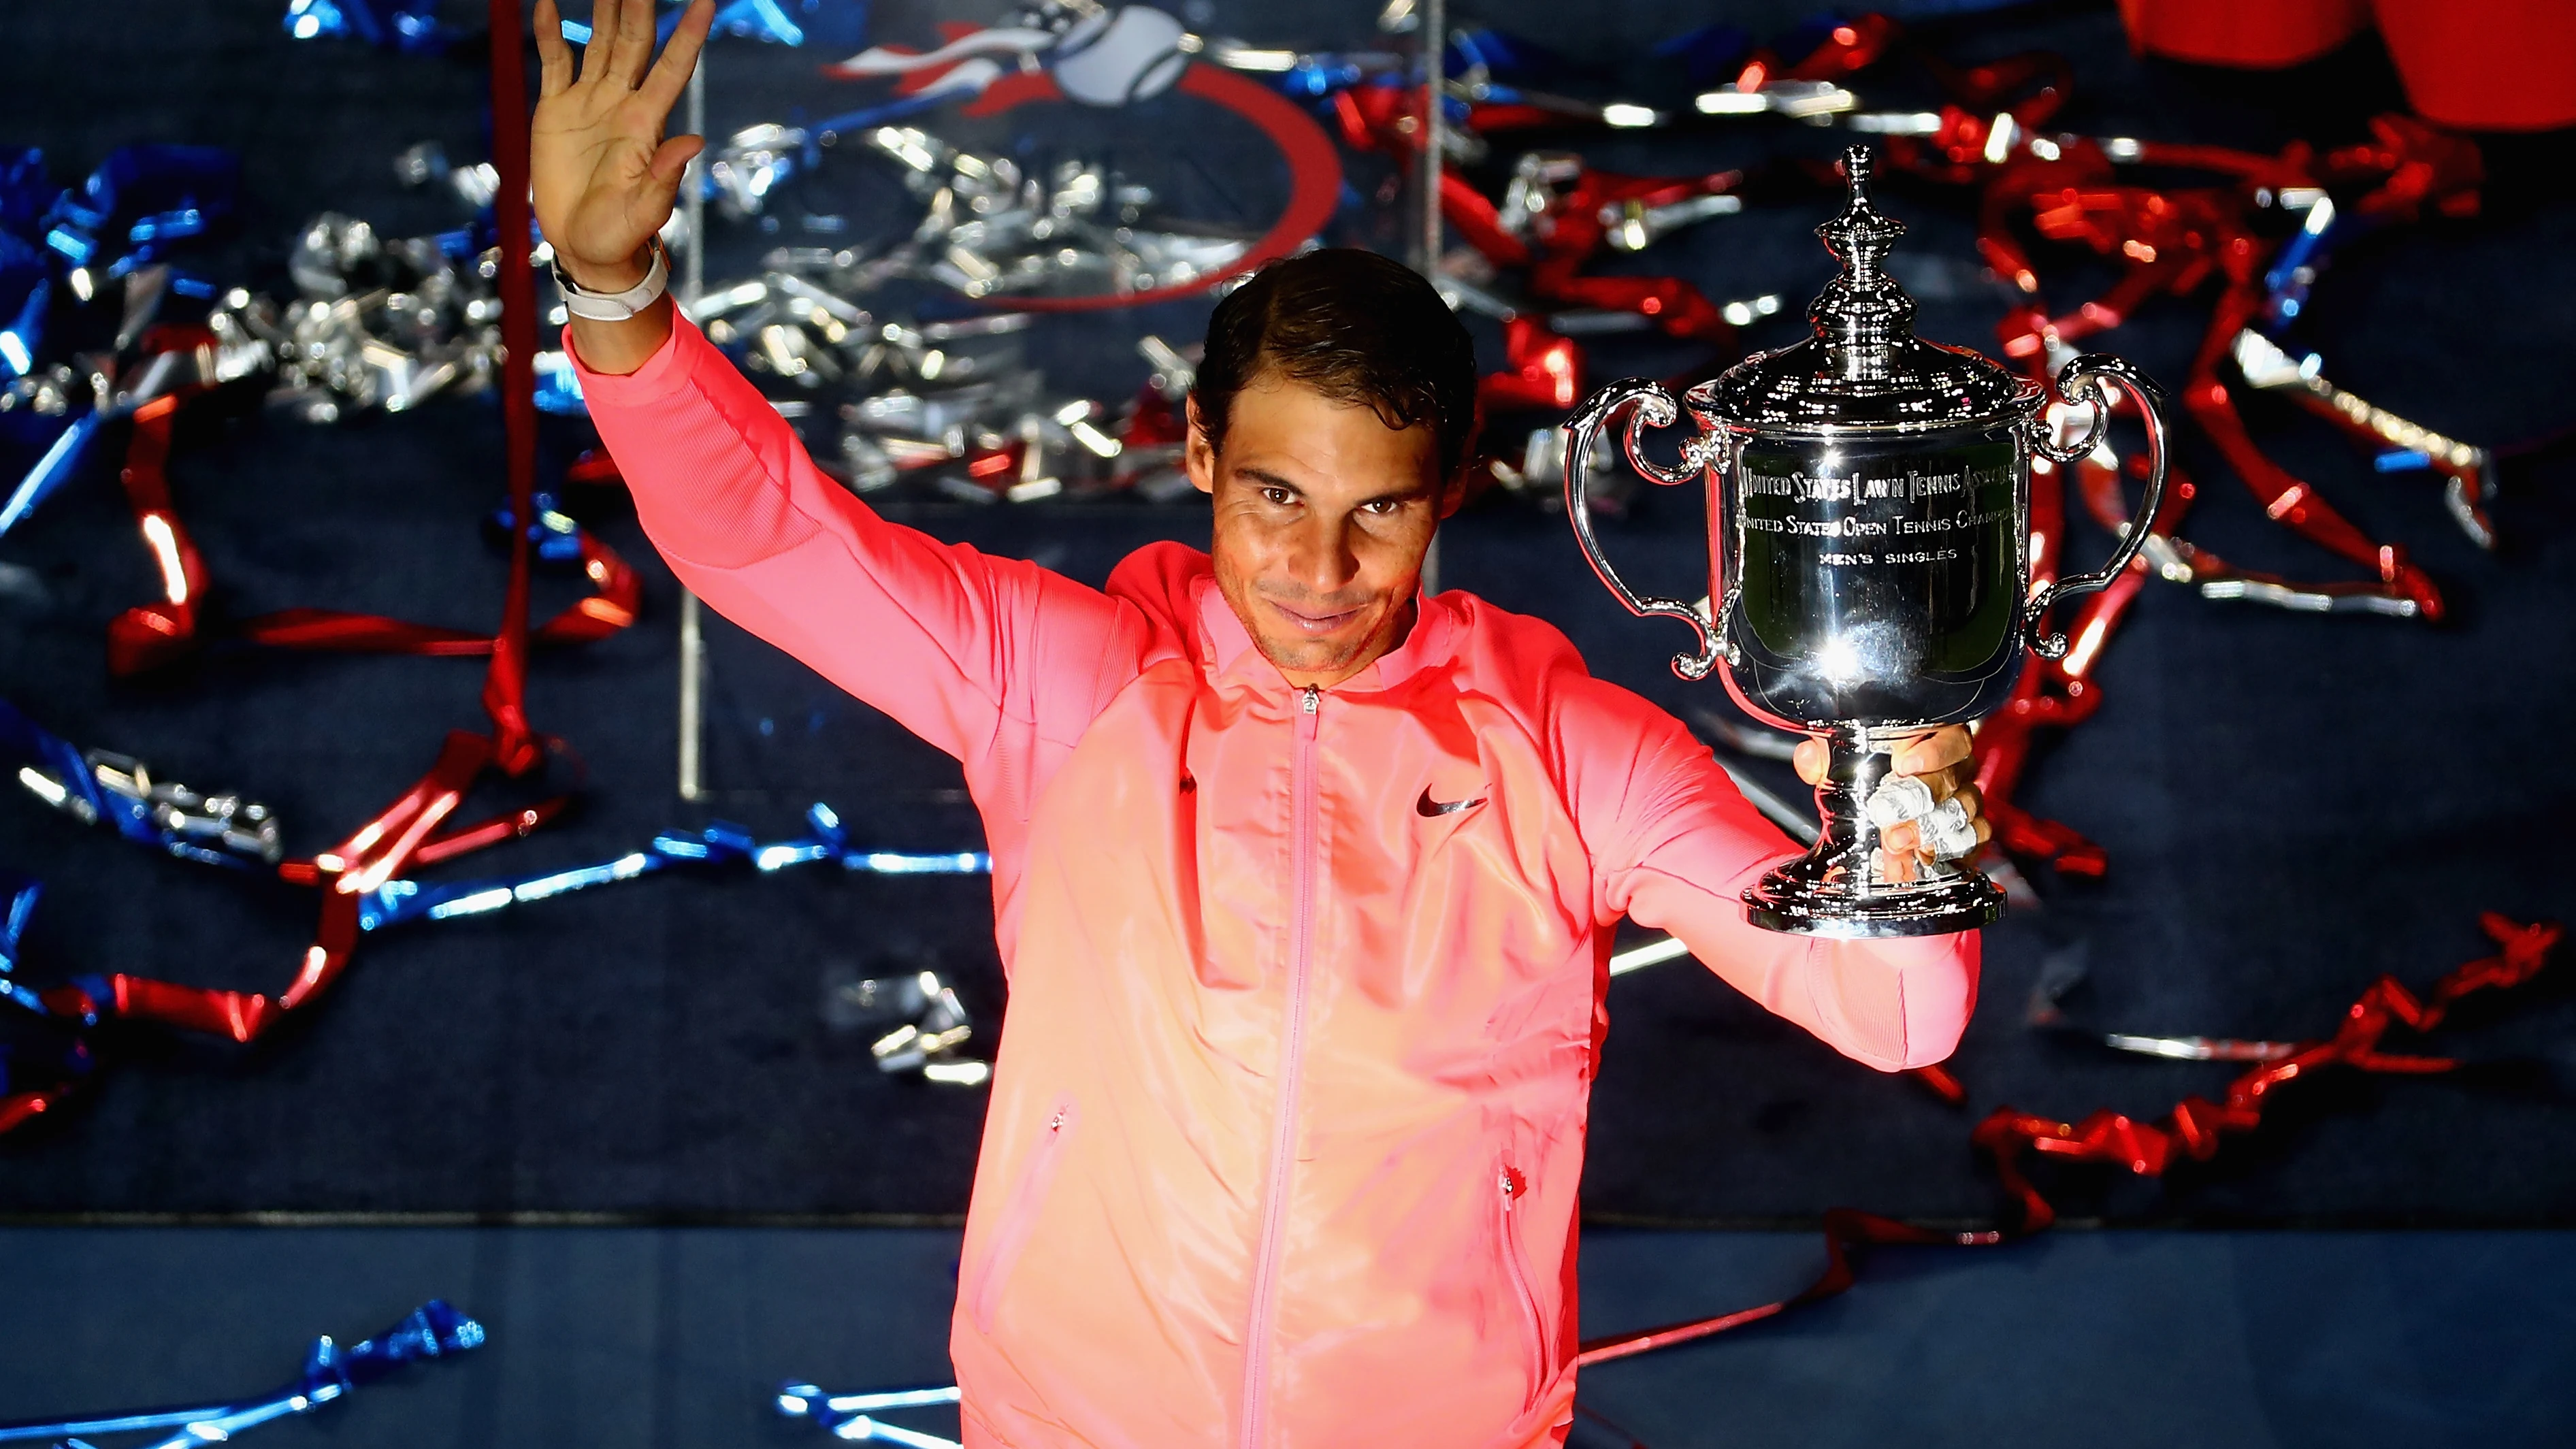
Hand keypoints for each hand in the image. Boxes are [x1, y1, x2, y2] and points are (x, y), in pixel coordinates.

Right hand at [531, 0, 713, 291]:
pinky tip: (545, 3)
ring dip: (603, 8)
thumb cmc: (622, 233)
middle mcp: (622, 103)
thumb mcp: (646, 209)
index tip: (705, 1)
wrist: (584, 246)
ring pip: (599, 42)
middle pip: (635, 42)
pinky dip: (549, 32)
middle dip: (639, 5)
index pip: (672, 68)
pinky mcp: (557, 109)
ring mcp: (590, 102)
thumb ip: (665, 175)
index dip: (688, 35)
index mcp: (647, 124)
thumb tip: (693, 141)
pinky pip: (554, 62)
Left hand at [1793, 724, 1988, 884]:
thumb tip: (1810, 759)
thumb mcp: (1840, 758)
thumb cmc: (1869, 773)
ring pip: (1963, 811)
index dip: (1932, 751)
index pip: (1950, 738)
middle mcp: (1956, 768)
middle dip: (1918, 798)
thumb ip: (1824, 755)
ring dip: (1929, 829)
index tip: (1902, 764)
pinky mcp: (1969, 832)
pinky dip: (1951, 850)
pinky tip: (1925, 858)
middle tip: (1885, 813)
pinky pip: (1974, 839)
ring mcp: (1965, 800)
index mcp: (1933, 739)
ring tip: (1896, 842)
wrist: (1882, 811)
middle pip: (1952, 779)